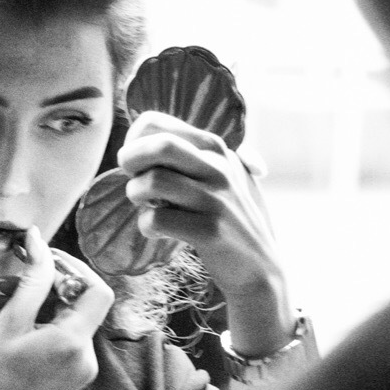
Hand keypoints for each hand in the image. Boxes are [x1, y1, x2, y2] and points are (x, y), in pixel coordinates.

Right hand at [0, 226, 112, 389]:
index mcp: (74, 343)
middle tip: (9, 280)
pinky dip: (40, 323)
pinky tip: (8, 322)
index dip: (74, 268)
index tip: (44, 258)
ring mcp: (81, 369)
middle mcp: (86, 357)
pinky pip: (63, 337)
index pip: (97, 289)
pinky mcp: (71, 375)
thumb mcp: (10, 320)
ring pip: (68, 319)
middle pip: (80, 303)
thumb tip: (39, 241)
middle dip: (46, 286)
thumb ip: (32, 278)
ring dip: (38, 304)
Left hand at [118, 112, 292, 354]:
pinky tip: (155, 231)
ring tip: (145, 206)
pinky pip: (158, 219)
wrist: (260, 267)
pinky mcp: (210, 232)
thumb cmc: (235, 219)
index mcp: (216, 149)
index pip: (156, 123)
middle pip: (159, 144)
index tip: (136, 161)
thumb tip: (155, 128)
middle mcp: (218, 168)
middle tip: (131, 178)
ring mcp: (216, 200)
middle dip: (130, 159)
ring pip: (153, 181)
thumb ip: (205, 152)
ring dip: (135, 194)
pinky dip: (146, 225)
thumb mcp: (232, 175)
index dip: (133, 140)